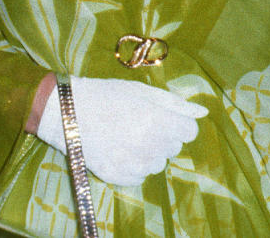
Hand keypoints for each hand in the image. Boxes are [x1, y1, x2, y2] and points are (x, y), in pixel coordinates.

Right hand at [36, 76, 207, 186]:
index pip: (189, 131)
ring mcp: (136, 165)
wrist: (67, 111)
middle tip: (136, 121)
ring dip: (147, 150)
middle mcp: (151, 146)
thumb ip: (174, 102)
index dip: (176, 122)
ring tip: (123, 133)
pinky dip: (132, 163)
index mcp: (159, 121)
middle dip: (161, 135)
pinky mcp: (121, 178)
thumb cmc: (106, 94)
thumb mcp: (140, 90)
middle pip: (173, 147)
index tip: (160, 115)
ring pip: (157, 162)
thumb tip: (202, 112)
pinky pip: (139, 174)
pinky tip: (115, 146)